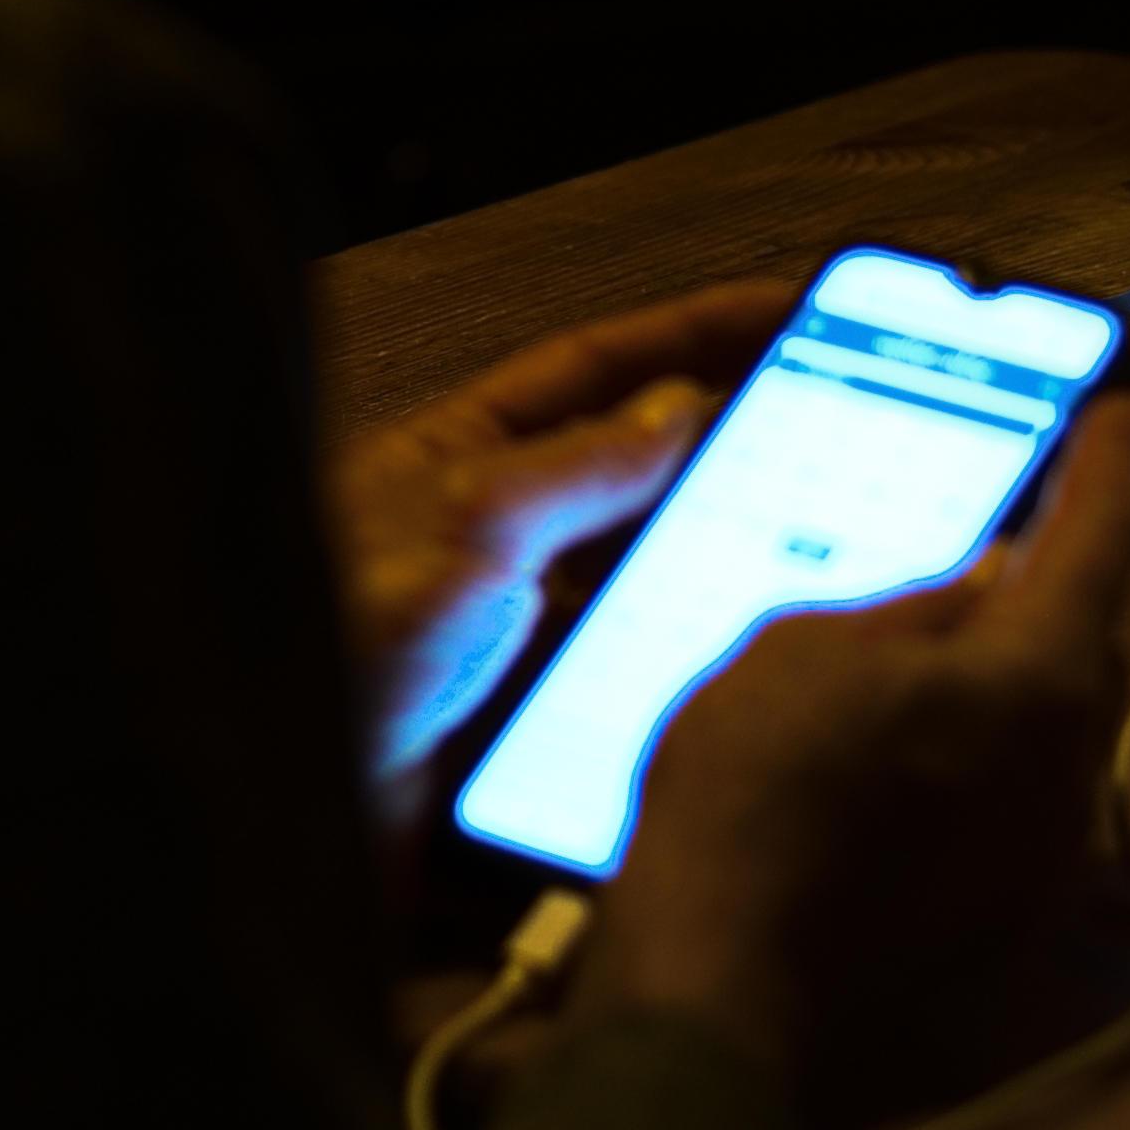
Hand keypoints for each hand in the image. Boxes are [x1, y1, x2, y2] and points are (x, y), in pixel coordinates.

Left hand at [327, 278, 797, 793]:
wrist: (280, 821)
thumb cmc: (335, 649)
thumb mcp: (466, 526)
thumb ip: (578, 466)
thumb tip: (681, 404)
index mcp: (457, 460)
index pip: (599, 370)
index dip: (698, 330)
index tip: (796, 308)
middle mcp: (491, 543)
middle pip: (638, 480)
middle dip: (734, 461)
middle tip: (850, 449)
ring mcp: (514, 643)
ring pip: (649, 592)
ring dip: (726, 582)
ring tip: (829, 568)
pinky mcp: (534, 735)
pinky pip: (634, 697)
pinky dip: (693, 688)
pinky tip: (755, 682)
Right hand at [589, 398, 1129, 1086]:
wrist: (724, 982)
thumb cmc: (755, 785)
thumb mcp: (810, 645)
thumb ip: (918, 605)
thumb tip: (985, 582)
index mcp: (1040, 675)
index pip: (1101, 537)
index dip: (1107, 462)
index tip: (1115, 409)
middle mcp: (1072, 763)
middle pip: (1085, 639)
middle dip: (1055, 574)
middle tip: (1009, 516)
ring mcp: (1045, 849)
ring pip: (1050, 723)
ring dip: (1011, 669)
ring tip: (942, 625)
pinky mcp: (1003, 911)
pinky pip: (1014, 791)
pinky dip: (982, 744)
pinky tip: (912, 734)